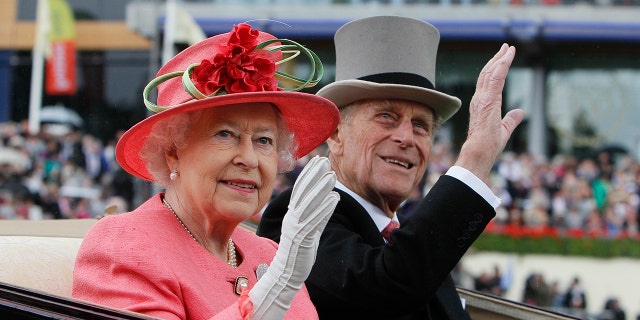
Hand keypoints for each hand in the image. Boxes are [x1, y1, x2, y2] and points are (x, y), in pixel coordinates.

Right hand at [249, 156, 338, 319]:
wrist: (286, 273)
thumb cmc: (298, 250)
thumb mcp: (307, 228)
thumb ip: (315, 213)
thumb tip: (328, 198)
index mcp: (292, 214)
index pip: (300, 189)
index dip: (309, 173)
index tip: (318, 160)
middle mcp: (292, 217)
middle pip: (303, 192)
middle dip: (314, 174)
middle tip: (325, 160)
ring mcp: (296, 227)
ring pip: (309, 204)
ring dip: (321, 188)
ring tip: (332, 175)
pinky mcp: (303, 239)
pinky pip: (314, 221)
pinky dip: (324, 209)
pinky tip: (334, 199)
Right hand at [455, 44, 524, 182]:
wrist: (479, 152)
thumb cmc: (488, 145)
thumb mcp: (504, 130)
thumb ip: (511, 119)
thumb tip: (520, 112)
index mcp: (482, 104)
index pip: (488, 82)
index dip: (495, 69)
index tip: (503, 59)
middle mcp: (479, 99)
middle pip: (487, 73)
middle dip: (497, 59)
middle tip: (505, 48)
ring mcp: (482, 98)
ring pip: (491, 72)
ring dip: (500, 59)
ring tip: (508, 48)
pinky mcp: (488, 99)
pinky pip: (495, 77)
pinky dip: (502, 64)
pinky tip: (508, 56)